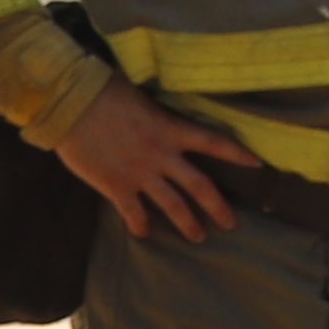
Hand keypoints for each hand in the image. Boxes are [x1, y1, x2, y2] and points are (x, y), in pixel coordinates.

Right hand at [56, 82, 243, 240]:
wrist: (70, 104)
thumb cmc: (102, 90)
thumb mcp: (139, 96)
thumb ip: (155, 112)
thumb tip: (159, 113)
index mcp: (170, 128)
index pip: (214, 142)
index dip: (237, 154)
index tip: (257, 164)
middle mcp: (162, 155)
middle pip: (200, 186)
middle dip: (218, 208)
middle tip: (230, 224)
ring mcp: (140, 173)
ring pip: (173, 206)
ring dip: (188, 225)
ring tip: (198, 237)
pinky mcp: (116, 186)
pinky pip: (134, 214)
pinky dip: (141, 226)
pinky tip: (143, 233)